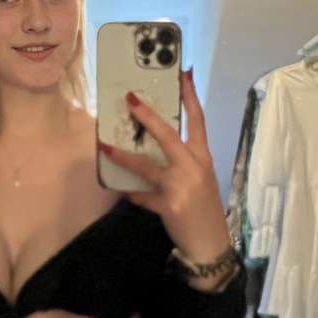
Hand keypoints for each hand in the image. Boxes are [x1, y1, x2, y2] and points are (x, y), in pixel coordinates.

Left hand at [98, 68, 230, 262]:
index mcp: (203, 158)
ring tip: (105, 146)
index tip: (183, 73)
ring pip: (147, 165)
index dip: (190, 96)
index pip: (198, 120)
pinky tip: (123, 191)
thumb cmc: (204, 209)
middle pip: (169, 135)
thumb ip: (182, 162)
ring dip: (124, 156)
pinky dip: (132, 193)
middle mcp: (193, 167)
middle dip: (148, 117)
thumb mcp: (200, 180)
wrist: (211, 245)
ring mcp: (181, 186)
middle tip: (130, 99)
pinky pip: (142, 196)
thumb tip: (155, 146)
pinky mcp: (169, 205)